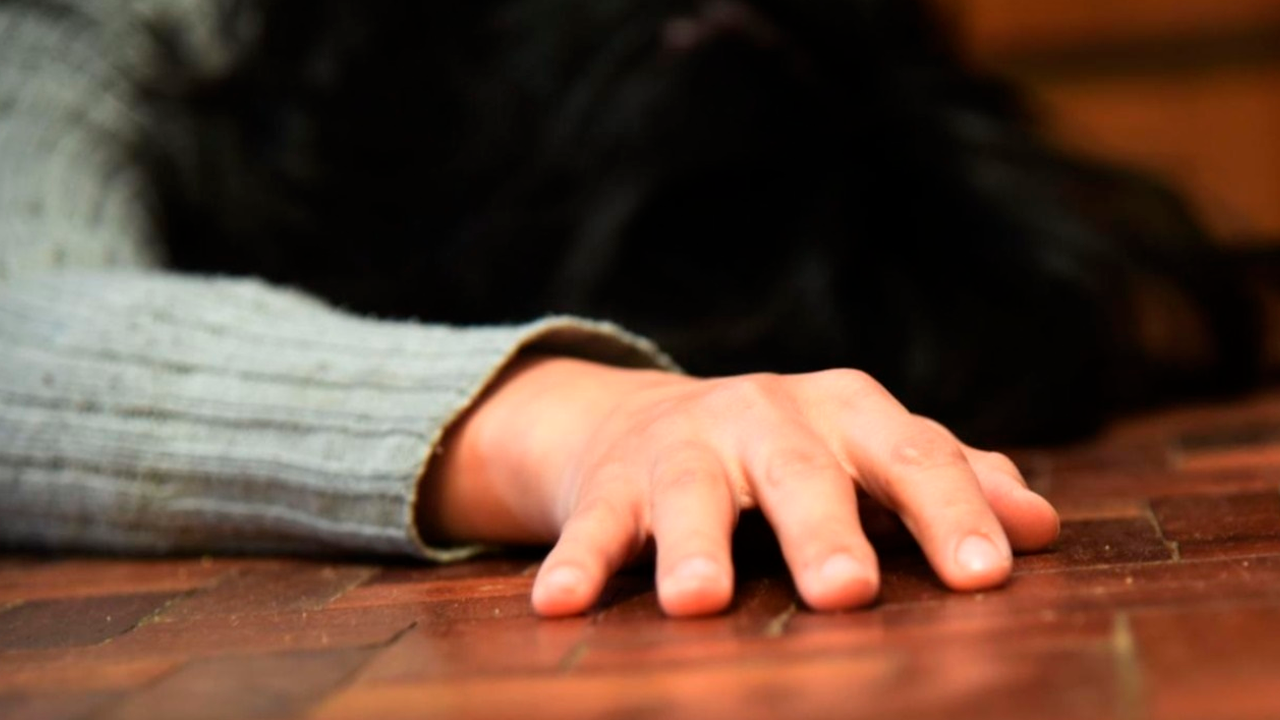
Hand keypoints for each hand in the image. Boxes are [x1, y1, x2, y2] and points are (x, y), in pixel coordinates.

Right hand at [420, 355, 1058, 616]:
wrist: (649, 415)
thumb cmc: (790, 449)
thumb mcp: (868, 450)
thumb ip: (950, 479)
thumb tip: (1043, 525)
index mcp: (845, 411)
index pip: (910, 453)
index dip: (950, 510)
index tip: (986, 574)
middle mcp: (766, 418)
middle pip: (801, 472)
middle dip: (822, 529)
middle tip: (846, 589)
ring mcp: (684, 446)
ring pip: (690, 493)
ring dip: (691, 544)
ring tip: (697, 601)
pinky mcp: (613, 480)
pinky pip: (593, 522)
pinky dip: (578, 561)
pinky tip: (560, 605)